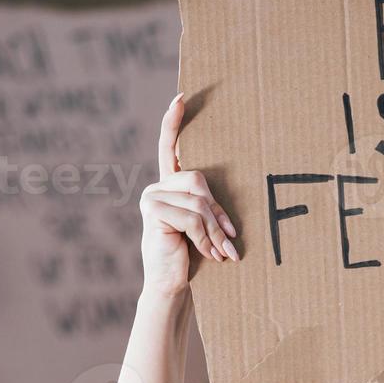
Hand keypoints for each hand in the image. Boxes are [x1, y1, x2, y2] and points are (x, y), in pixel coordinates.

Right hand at [139, 93, 238, 300]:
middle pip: (199, 180)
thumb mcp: (203, 226)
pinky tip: (211, 254)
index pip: (170, 147)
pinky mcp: (154, 212)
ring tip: (224, 253)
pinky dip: (206, 238)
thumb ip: (207, 206)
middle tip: (232, 240)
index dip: (174, 122)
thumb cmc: (192, 257)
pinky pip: (191, 217)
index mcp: (169, 186)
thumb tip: (225, 202)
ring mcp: (152, 198)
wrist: (172, 285)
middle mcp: (157, 187)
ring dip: (216, 230)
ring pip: (198, 201)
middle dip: (218, 212)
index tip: (182, 97)